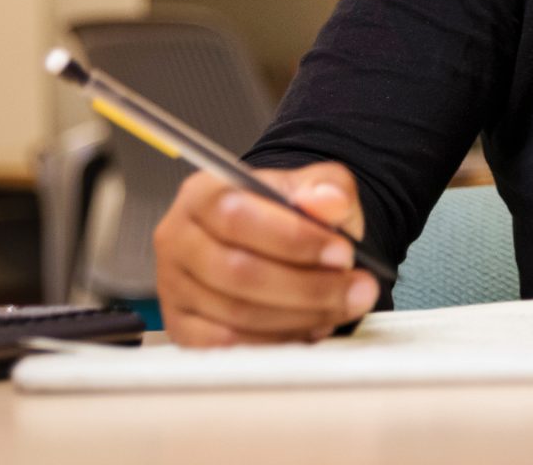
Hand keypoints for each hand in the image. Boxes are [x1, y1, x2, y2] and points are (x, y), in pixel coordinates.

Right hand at [153, 161, 381, 347]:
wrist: (268, 238)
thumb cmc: (283, 212)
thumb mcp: (312, 186)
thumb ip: (326, 188)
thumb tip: (330, 203)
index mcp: (201, 194)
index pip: (236, 217)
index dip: (293, 239)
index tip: (342, 252)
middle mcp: (178, 240)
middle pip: (238, 273)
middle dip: (308, 286)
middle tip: (358, 287)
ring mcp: (174, 288)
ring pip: (238, 315)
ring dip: (302, 316)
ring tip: (346, 305)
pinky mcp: (183, 328)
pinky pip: (231, 345)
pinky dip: (278, 340)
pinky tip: (313, 325)